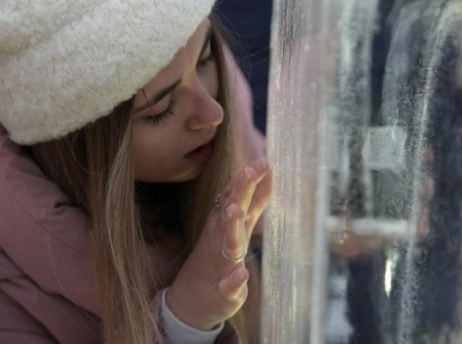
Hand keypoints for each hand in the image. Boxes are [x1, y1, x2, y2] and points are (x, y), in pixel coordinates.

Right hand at [166, 158, 271, 329]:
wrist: (191, 300)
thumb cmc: (217, 258)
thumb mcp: (236, 227)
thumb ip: (254, 203)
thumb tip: (269, 172)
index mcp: (226, 225)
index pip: (237, 196)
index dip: (249, 179)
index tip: (263, 160)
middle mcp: (222, 239)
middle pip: (231, 210)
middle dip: (240, 191)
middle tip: (249, 171)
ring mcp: (222, 264)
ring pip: (228, 242)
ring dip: (232, 226)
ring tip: (236, 211)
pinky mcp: (223, 290)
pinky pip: (229, 285)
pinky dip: (234, 280)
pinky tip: (241, 274)